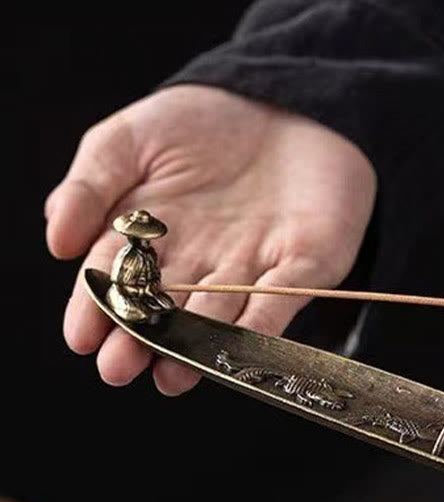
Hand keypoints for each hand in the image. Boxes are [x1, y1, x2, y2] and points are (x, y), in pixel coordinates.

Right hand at [47, 85, 376, 394]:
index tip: (81, 339)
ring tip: (170, 376)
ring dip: (197, 348)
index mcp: (155, 238)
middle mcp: (201, 263)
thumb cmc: (204, 122)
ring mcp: (252, 268)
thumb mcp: (130, 138)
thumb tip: (55, 241)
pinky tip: (238, 346)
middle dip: (143, 341)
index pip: (119, 280)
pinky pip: (281, 299)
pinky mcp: (304, 265)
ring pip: (221, 317)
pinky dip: (262, 324)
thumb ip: (89, 186)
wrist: (287, 99)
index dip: (98, 309)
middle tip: (119, 368)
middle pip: (168, 310)